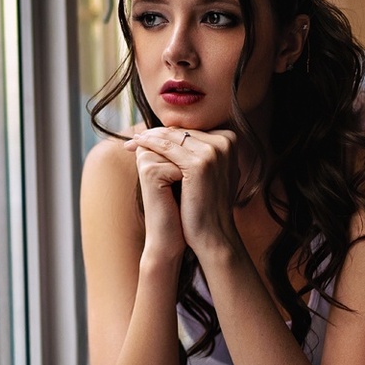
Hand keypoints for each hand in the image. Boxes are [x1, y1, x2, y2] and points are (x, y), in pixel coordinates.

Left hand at [124, 127, 242, 259]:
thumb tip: (180, 134)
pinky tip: (136, 145)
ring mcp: (214, 151)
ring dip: (150, 137)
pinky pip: (166, 147)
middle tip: (136, 137)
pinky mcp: (200, 163)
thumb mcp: (211, 172)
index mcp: (231, 140)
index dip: (170, 133)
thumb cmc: (208, 204)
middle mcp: (226, 141)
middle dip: (158, 134)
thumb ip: (201, 151)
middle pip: (183, 131)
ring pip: (173, 137)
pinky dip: (149, 144)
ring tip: (133, 141)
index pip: (192, 131)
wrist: (213, 234)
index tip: (150, 136)